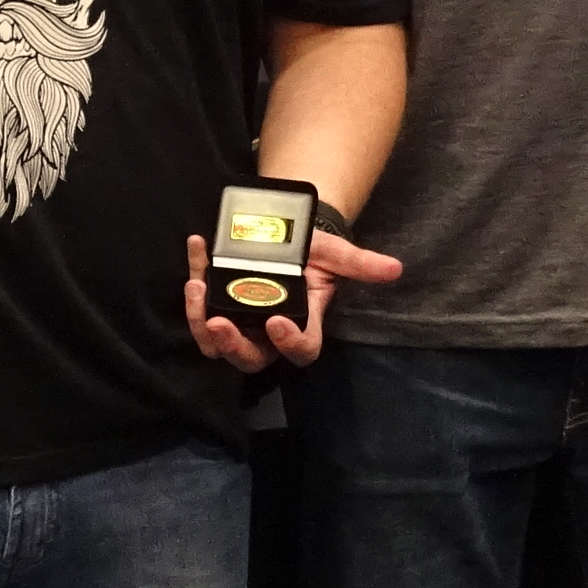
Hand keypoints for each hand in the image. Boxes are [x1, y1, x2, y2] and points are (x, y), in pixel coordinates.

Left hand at [184, 226, 400, 371]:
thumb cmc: (314, 250)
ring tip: (196, 288)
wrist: (288, 231)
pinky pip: (198, 300)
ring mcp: (236, 317)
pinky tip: (197, 245)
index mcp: (299, 323)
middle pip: (248, 356)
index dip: (288, 343)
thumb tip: (394, 269)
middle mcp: (265, 330)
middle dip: (230, 345)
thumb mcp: (336, 254)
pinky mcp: (212, 298)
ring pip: (214, 341)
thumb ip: (360, 263)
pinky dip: (194, 274)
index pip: (299, 349)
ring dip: (198, 321)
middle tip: (217, 323)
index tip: (276, 322)